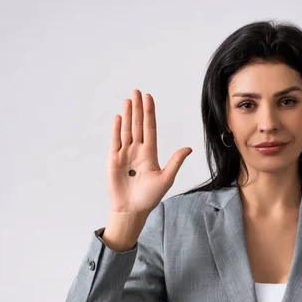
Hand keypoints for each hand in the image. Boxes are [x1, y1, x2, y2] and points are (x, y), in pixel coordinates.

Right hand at [106, 89, 191, 216]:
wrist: (131, 210)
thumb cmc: (149, 198)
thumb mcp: (166, 179)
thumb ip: (175, 162)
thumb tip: (188, 148)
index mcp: (150, 154)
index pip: (150, 128)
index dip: (149, 113)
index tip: (149, 98)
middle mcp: (137, 151)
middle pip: (137, 125)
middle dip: (137, 108)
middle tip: (137, 91)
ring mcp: (125, 154)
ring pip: (126, 130)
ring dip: (127, 115)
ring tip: (128, 100)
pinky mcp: (113, 160)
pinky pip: (115, 141)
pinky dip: (116, 129)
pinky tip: (118, 118)